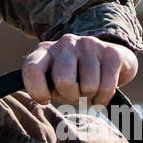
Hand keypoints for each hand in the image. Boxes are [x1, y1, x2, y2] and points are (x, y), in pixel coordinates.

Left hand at [22, 35, 137, 108]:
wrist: (108, 62)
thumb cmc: (74, 78)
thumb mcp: (53, 84)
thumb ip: (45, 89)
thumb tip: (44, 98)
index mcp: (44, 51)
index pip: (32, 69)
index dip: (37, 91)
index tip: (46, 99)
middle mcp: (65, 43)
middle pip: (64, 81)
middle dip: (70, 96)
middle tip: (75, 94)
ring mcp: (89, 44)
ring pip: (88, 86)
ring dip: (89, 97)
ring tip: (89, 91)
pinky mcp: (111, 52)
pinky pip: (106, 87)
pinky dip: (103, 98)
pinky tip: (101, 94)